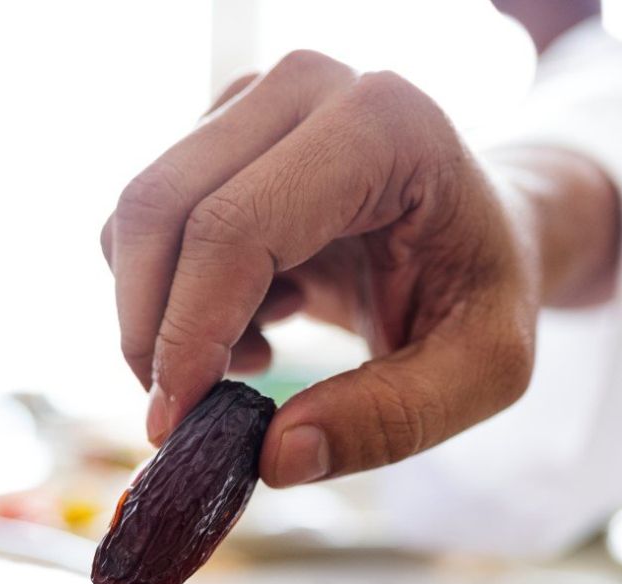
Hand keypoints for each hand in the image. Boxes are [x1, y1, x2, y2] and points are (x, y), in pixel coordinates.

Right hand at [100, 52, 545, 485]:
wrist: (482, 233)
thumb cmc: (484, 292)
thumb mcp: (483, 373)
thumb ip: (391, 420)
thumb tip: (273, 458)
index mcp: (384, 125)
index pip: (236, 227)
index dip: (190, 333)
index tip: (177, 425)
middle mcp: (307, 87)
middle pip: (160, 209)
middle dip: (150, 331)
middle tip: (185, 415)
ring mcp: (253, 99)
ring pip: (137, 219)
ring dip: (161, 316)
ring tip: (253, 357)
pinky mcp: (217, 128)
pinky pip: (143, 226)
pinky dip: (170, 297)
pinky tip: (251, 321)